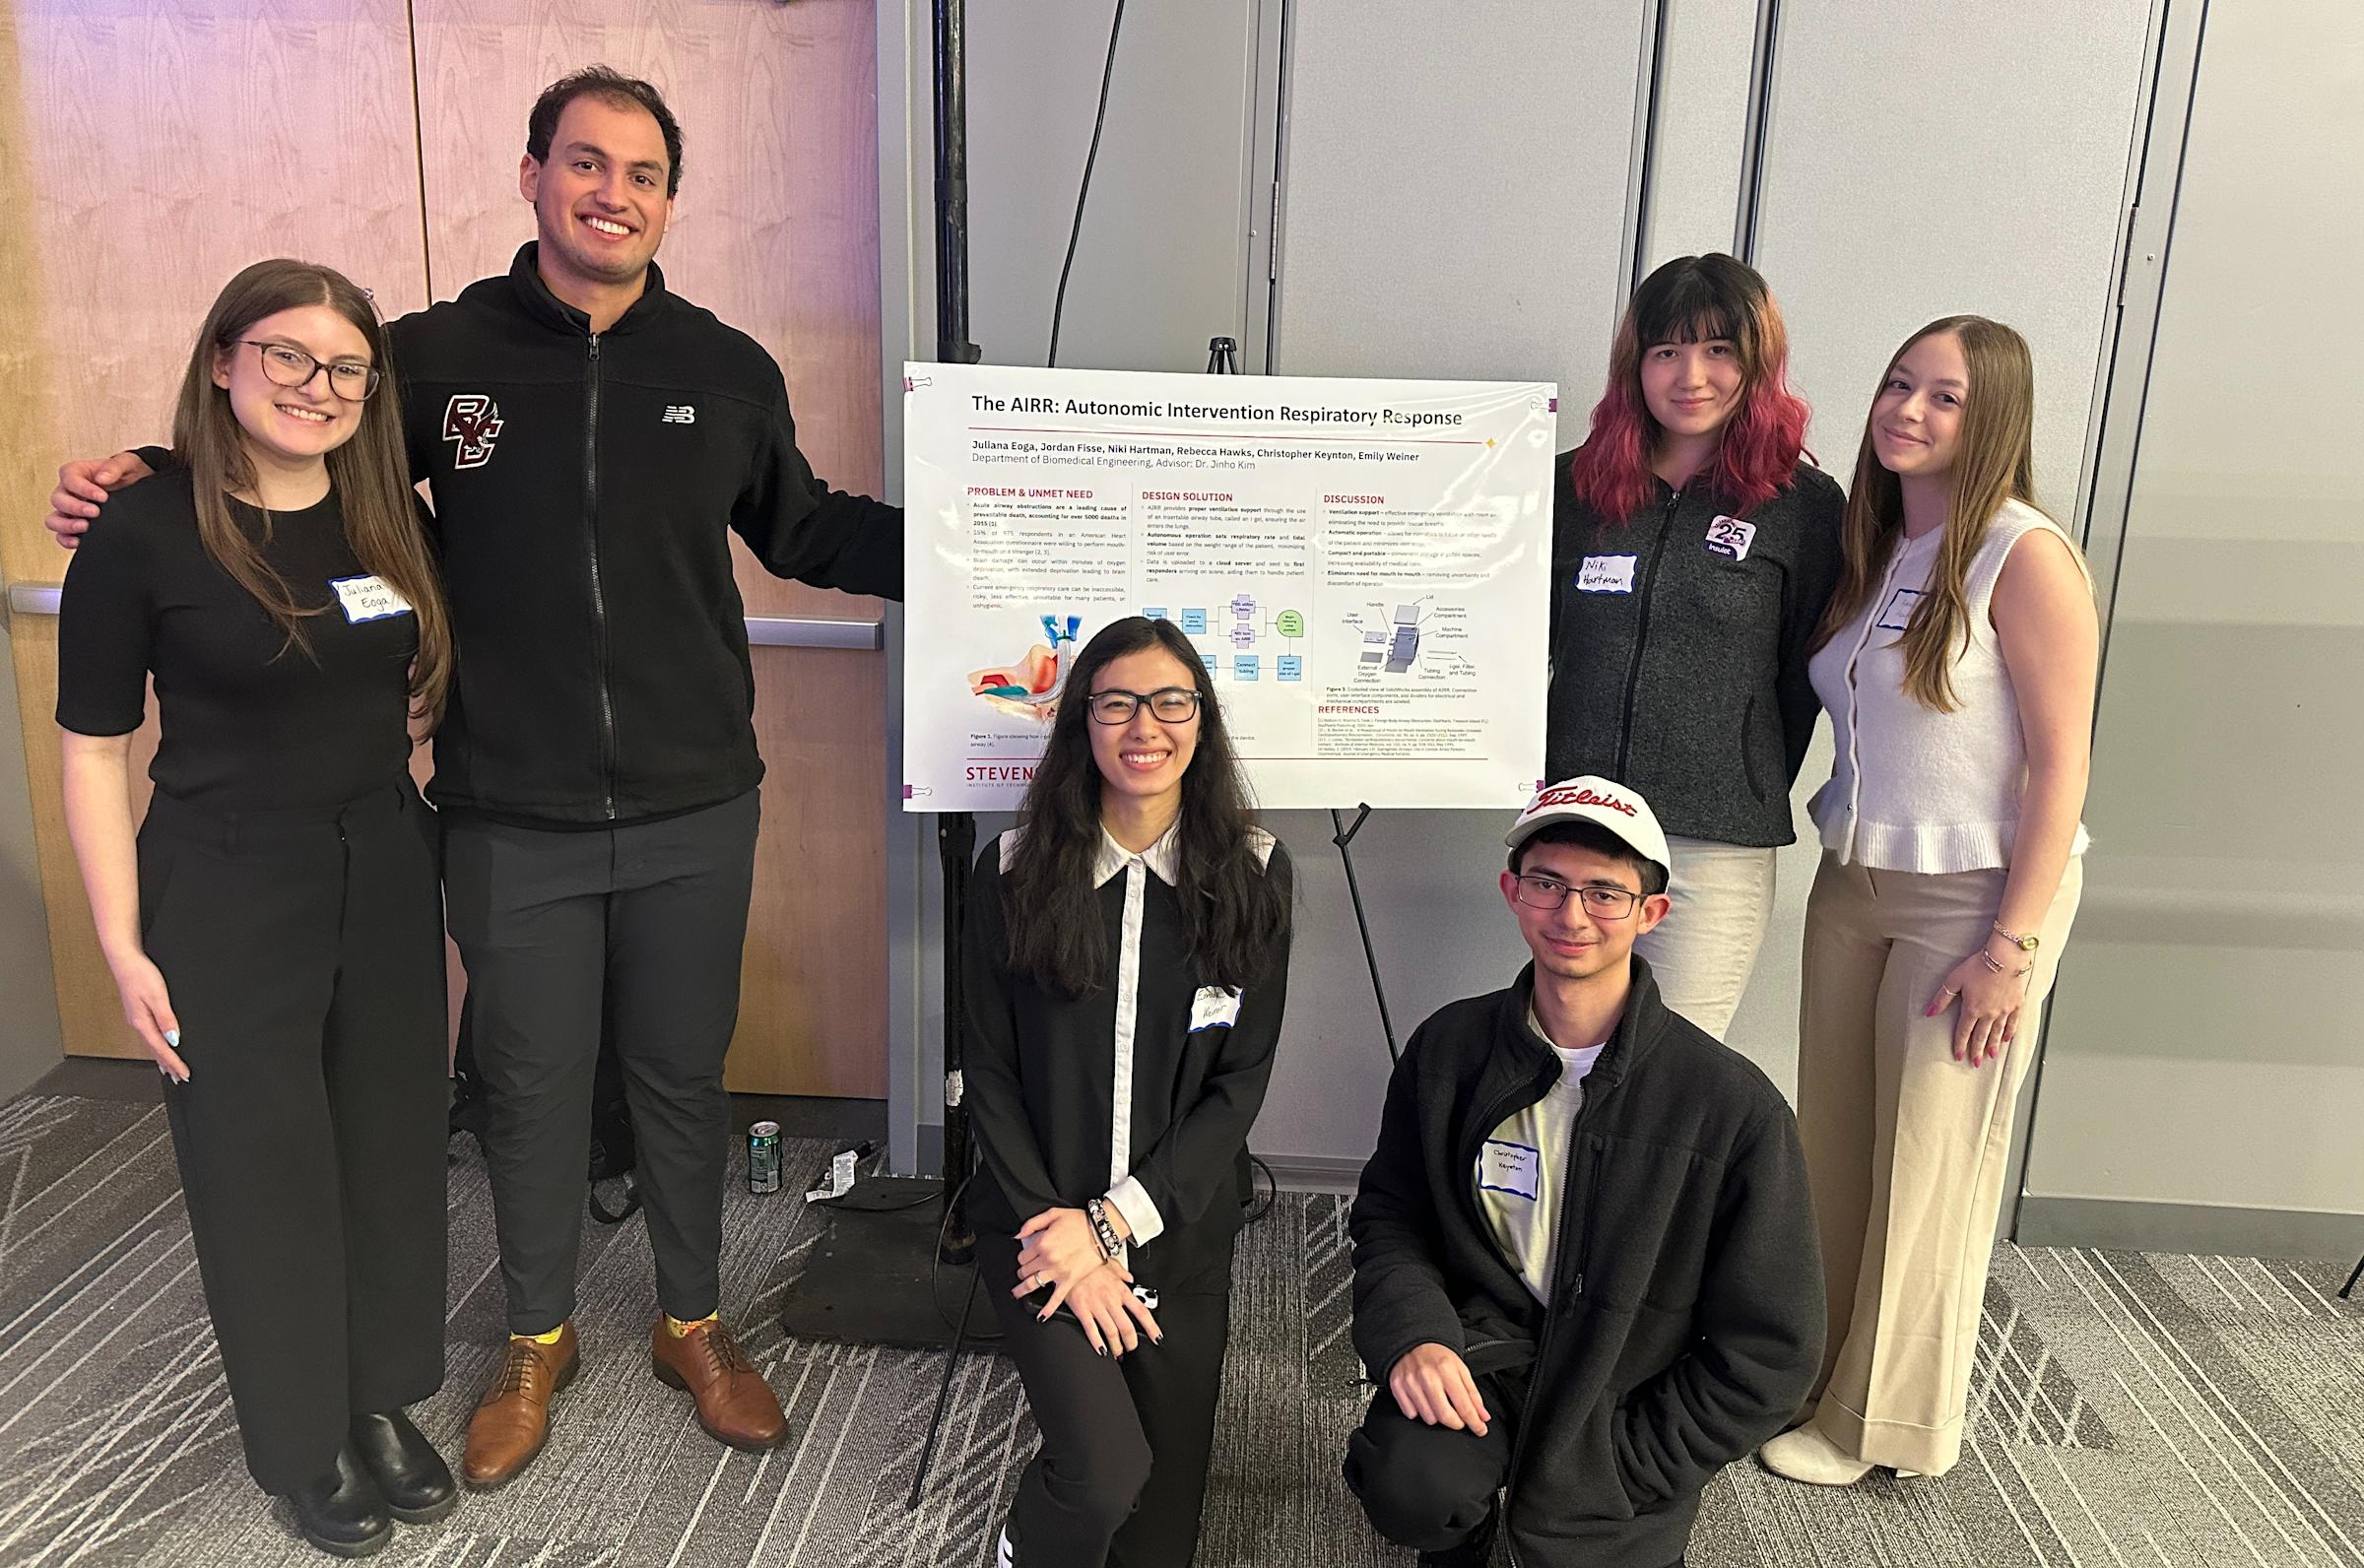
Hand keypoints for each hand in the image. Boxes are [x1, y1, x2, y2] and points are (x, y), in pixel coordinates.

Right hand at [46, 452, 151, 547]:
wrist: (138, 486)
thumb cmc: (126, 472)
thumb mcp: (126, 462)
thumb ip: (114, 466)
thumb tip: (102, 478)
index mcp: (77, 472)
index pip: (69, 478)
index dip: (82, 488)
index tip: (102, 496)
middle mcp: (69, 491)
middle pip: (58, 500)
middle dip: (75, 507)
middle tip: (95, 512)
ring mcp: (70, 509)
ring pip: (54, 519)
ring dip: (66, 525)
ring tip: (85, 527)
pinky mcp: (76, 525)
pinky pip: (62, 535)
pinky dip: (66, 539)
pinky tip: (79, 541)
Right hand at [109, 951, 186, 1080]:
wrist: (125, 959)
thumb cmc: (140, 974)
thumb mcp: (157, 996)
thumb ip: (166, 1019)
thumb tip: (174, 1039)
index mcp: (142, 1022)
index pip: (161, 1049)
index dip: (174, 1063)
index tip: (184, 1074)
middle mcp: (137, 1023)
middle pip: (155, 1051)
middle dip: (168, 1066)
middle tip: (179, 1079)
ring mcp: (136, 1018)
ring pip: (151, 1044)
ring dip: (162, 1058)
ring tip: (169, 1070)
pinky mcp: (137, 1012)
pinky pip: (149, 1035)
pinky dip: (156, 1046)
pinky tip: (160, 1046)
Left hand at [1013, 1207, 1110, 1318]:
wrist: (1101, 1231)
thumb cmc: (1080, 1222)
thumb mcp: (1053, 1214)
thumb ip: (1032, 1224)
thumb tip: (1018, 1235)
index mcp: (1043, 1243)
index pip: (1022, 1256)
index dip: (1023, 1257)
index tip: (1026, 1257)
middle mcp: (1048, 1259)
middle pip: (1025, 1271)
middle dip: (1023, 1271)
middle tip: (1025, 1271)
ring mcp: (1058, 1271)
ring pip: (1032, 1284)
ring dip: (1022, 1290)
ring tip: (1017, 1293)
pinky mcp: (1069, 1280)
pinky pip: (1056, 1298)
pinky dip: (1048, 1308)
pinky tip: (1041, 1315)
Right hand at [1061, 1262, 1162, 1357]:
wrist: (1068, 1259)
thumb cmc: (1088, 1262)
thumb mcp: (1110, 1264)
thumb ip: (1122, 1273)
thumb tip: (1130, 1278)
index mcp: (1120, 1289)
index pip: (1141, 1311)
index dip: (1151, 1327)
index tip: (1156, 1337)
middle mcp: (1111, 1299)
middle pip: (1127, 1327)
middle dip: (1131, 1342)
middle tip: (1131, 1348)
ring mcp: (1096, 1305)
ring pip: (1111, 1332)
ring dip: (1116, 1346)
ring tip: (1118, 1353)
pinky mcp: (1081, 1309)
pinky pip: (1092, 1330)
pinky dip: (1098, 1343)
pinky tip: (1102, 1350)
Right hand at [1387, 1342, 1489, 1435]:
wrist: (1413, 1341)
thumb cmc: (1438, 1357)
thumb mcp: (1461, 1369)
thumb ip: (1473, 1394)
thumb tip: (1483, 1417)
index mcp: (1446, 1370)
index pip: (1464, 1406)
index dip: (1475, 1423)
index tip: (1480, 1430)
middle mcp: (1427, 1376)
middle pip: (1445, 1416)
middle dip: (1456, 1423)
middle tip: (1459, 1419)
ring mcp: (1410, 1382)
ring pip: (1428, 1418)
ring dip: (1437, 1416)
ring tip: (1438, 1402)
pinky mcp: (1397, 1386)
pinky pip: (1411, 1414)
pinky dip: (1419, 1411)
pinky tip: (1422, 1400)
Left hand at [1926, 945, 2029, 1066]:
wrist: (2005, 958)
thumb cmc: (1979, 965)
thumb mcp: (1954, 980)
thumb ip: (1942, 998)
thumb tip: (1930, 1012)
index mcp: (1972, 1009)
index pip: (1964, 1031)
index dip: (1960, 1044)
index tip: (1958, 1055)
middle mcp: (1989, 1014)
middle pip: (1981, 1036)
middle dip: (1976, 1051)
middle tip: (1975, 1063)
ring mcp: (2004, 1011)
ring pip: (1997, 1033)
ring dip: (1993, 1045)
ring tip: (1990, 1056)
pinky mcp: (2017, 1005)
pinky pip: (2013, 1023)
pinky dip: (2010, 1032)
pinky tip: (2007, 1039)